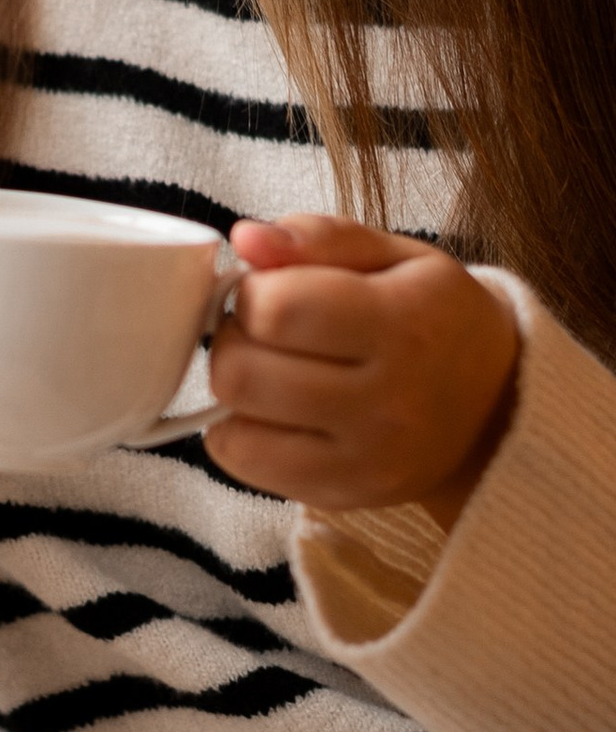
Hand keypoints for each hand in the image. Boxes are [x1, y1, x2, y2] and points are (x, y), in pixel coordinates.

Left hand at [205, 214, 520, 526]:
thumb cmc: (436, 320)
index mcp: (405, 325)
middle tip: (264, 331)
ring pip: (233, 423)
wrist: (498, 410)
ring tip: (271, 368)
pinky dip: (238, 431)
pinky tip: (274, 411)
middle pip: (241, 372)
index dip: (252, 291)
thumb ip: (321, 237)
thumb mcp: (398, 257)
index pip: (277, 310)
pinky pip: (242, 464)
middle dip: (233, 339)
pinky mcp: (343, 494)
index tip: (271, 289)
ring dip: (233, 388)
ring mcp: (366, 459)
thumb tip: (245, 237)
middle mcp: (389, 401)